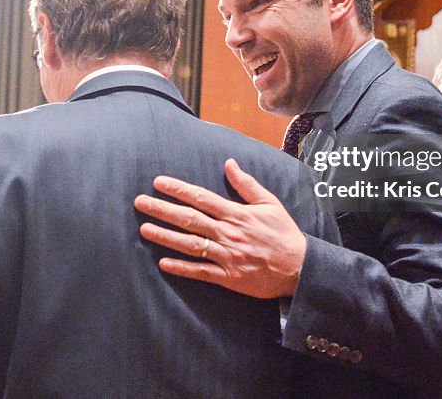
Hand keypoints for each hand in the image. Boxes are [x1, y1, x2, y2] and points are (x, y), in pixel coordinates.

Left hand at [134, 158, 306, 298]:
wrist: (300, 268)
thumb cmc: (284, 234)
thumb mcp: (270, 203)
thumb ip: (246, 184)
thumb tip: (229, 163)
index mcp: (237, 214)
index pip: (202, 198)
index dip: (178, 190)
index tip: (159, 183)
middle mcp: (229, 233)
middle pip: (190, 219)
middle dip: (163, 210)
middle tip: (141, 202)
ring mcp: (227, 256)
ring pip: (191, 245)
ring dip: (166, 237)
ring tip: (145, 229)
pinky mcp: (229, 278)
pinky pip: (201, 272)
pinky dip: (182, 268)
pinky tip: (164, 263)